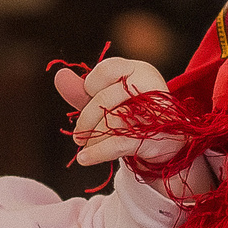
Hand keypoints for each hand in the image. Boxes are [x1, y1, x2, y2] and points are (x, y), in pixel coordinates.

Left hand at [54, 58, 214, 197]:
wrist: (168, 142)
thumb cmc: (135, 116)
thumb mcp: (108, 101)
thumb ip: (82, 91)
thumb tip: (59, 75)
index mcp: (139, 70)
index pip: (106, 69)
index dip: (90, 86)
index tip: (89, 98)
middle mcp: (150, 85)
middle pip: (104, 99)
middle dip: (85, 120)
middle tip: (78, 136)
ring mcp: (155, 111)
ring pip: (112, 121)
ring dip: (92, 137)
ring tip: (85, 146)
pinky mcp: (154, 136)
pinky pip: (119, 142)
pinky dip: (98, 152)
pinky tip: (84, 158)